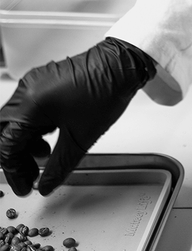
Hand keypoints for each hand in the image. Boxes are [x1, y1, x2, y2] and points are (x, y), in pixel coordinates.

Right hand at [0, 38, 154, 195]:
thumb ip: (59, 166)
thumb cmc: (105, 91)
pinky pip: (28, 107)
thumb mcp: (81, 137)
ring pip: (16, 120)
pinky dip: (35, 126)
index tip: (26, 185)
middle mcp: (26, 90)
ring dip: (27, 141)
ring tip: (48, 153)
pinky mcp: (43, 80)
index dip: (15, 170)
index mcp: (29, 104)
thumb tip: (46, 184)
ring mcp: (33, 83)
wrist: (122, 65)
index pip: (7, 146)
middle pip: (5, 132)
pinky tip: (53, 134)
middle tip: (31, 172)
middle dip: (16, 156)